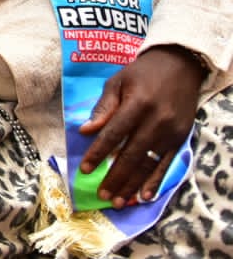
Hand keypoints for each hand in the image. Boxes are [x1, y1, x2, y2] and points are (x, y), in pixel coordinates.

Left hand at [79, 46, 204, 206]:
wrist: (180, 65)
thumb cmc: (141, 73)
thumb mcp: (117, 82)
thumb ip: (103, 108)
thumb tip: (85, 131)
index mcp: (137, 104)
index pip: (114, 134)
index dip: (99, 153)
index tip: (86, 170)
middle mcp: (157, 121)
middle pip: (132, 154)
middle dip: (115, 177)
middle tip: (102, 194)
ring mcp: (171, 132)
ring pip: (149, 163)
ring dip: (132, 184)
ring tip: (118, 201)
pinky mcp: (181, 139)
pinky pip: (166, 164)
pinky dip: (155, 181)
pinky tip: (143, 195)